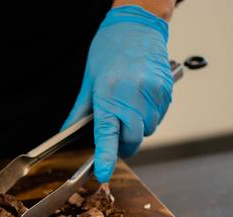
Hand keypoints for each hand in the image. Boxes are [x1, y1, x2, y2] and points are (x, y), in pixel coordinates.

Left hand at [63, 6, 172, 182]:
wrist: (137, 26)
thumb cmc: (110, 49)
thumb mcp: (89, 81)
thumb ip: (80, 112)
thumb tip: (66, 133)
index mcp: (109, 94)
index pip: (107, 134)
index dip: (106, 157)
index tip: (103, 173)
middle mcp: (133, 95)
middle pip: (132, 139)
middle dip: (123, 145)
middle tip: (115, 138)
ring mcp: (153, 94)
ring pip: (147, 130)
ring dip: (137, 129)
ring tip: (128, 107)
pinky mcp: (166, 93)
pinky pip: (158, 118)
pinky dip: (149, 117)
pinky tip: (141, 100)